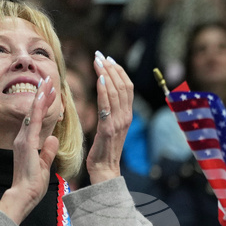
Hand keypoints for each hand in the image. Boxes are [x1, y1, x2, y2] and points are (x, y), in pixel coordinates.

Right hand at [0, 77, 58, 225]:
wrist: (25, 194)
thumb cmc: (33, 182)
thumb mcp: (44, 163)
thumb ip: (47, 151)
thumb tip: (53, 139)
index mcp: (28, 142)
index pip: (37, 118)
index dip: (44, 105)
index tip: (51, 92)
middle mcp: (24, 138)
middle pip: (34, 112)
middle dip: (41, 95)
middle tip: (49, 79)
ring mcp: (23, 139)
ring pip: (32, 113)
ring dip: (40, 97)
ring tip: (47, 82)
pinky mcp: (26, 144)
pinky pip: (33, 122)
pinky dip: (38, 109)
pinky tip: (42, 98)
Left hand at [85, 52, 134, 183]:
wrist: (104, 169)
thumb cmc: (103, 151)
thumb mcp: (109, 128)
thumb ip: (110, 113)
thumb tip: (105, 98)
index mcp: (127, 116)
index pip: (127, 88)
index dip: (119, 71)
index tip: (108, 59)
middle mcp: (126, 117)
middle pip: (124, 86)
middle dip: (112, 68)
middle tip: (101, 55)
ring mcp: (118, 123)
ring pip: (116, 92)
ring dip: (107, 74)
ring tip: (98, 61)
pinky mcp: (108, 129)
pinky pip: (107, 106)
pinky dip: (104, 91)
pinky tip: (100, 79)